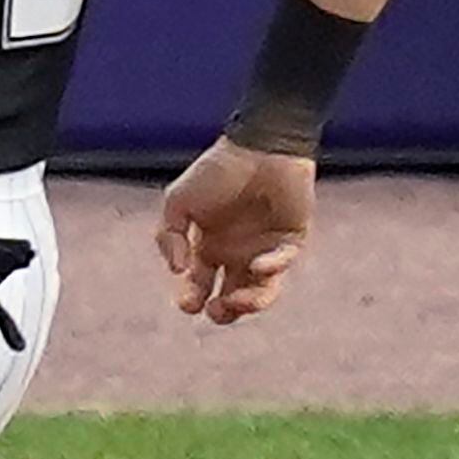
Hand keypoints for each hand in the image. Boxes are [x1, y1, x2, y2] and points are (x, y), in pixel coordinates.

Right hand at [155, 136, 311, 324]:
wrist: (259, 147)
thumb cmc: (217, 171)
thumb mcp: (178, 201)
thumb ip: (167, 236)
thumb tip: (176, 271)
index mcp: (208, 245)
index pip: (199, 284)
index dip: (191, 298)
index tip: (188, 302)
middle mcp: (236, 253)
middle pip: (230, 297)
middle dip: (221, 312)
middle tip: (214, 309)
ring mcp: (264, 249)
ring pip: (260, 291)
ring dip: (248, 304)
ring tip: (236, 301)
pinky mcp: (290, 241)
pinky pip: (282, 263)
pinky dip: (271, 268)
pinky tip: (258, 265)